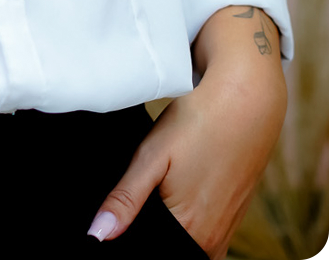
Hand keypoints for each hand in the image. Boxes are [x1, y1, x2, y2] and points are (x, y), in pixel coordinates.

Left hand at [87, 6, 285, 258]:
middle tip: (142, 193)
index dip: (132, 235)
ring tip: (162, 187)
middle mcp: (214, 237)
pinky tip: (181, 188)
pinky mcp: (236, 211)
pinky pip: (208, 230)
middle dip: (154, 230)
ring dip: (174, 225)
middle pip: (174, 247)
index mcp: (191, 230)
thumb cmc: (199, 123)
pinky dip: (190, 218)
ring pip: (192, 241)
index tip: (127, 213)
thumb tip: (98, 234)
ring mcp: (228, 226)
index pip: (156, 251)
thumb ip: (125, 199)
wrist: (247, 98)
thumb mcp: (152, 156)